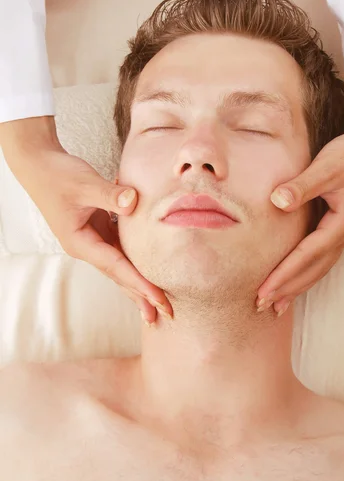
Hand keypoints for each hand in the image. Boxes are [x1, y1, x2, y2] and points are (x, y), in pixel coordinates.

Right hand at [1, 116, 171, 324]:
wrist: (39, 165)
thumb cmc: (59, 175)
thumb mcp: (85, 183)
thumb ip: (109, 194)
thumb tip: (134, 202)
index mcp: (80, 242)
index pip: (117, 268)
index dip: (140, 284)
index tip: (160, 299)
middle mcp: (87, 246)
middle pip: (119, 276)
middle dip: (142, 296)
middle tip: (167, 315)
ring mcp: (93, 239)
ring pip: (121, 267)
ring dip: (139, 284)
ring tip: (159, 304)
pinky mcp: (99, 228)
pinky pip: (121, 251)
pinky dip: (135, 262)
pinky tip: (149, 271)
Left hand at [256, 89, 343, 314]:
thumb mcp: (326, 168)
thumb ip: (300, 186)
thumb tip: (276, 202)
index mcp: (341, 224)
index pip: (305, 257)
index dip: (282, 276)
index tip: (262, 292)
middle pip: (313, 270)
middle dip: (288, 290)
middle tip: (262, 307)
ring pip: (319, 267)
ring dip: (298, 285)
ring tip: (278, 304)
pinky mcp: (342, 224)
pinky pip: (322, 256)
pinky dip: (307, 271)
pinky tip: (296, 277)